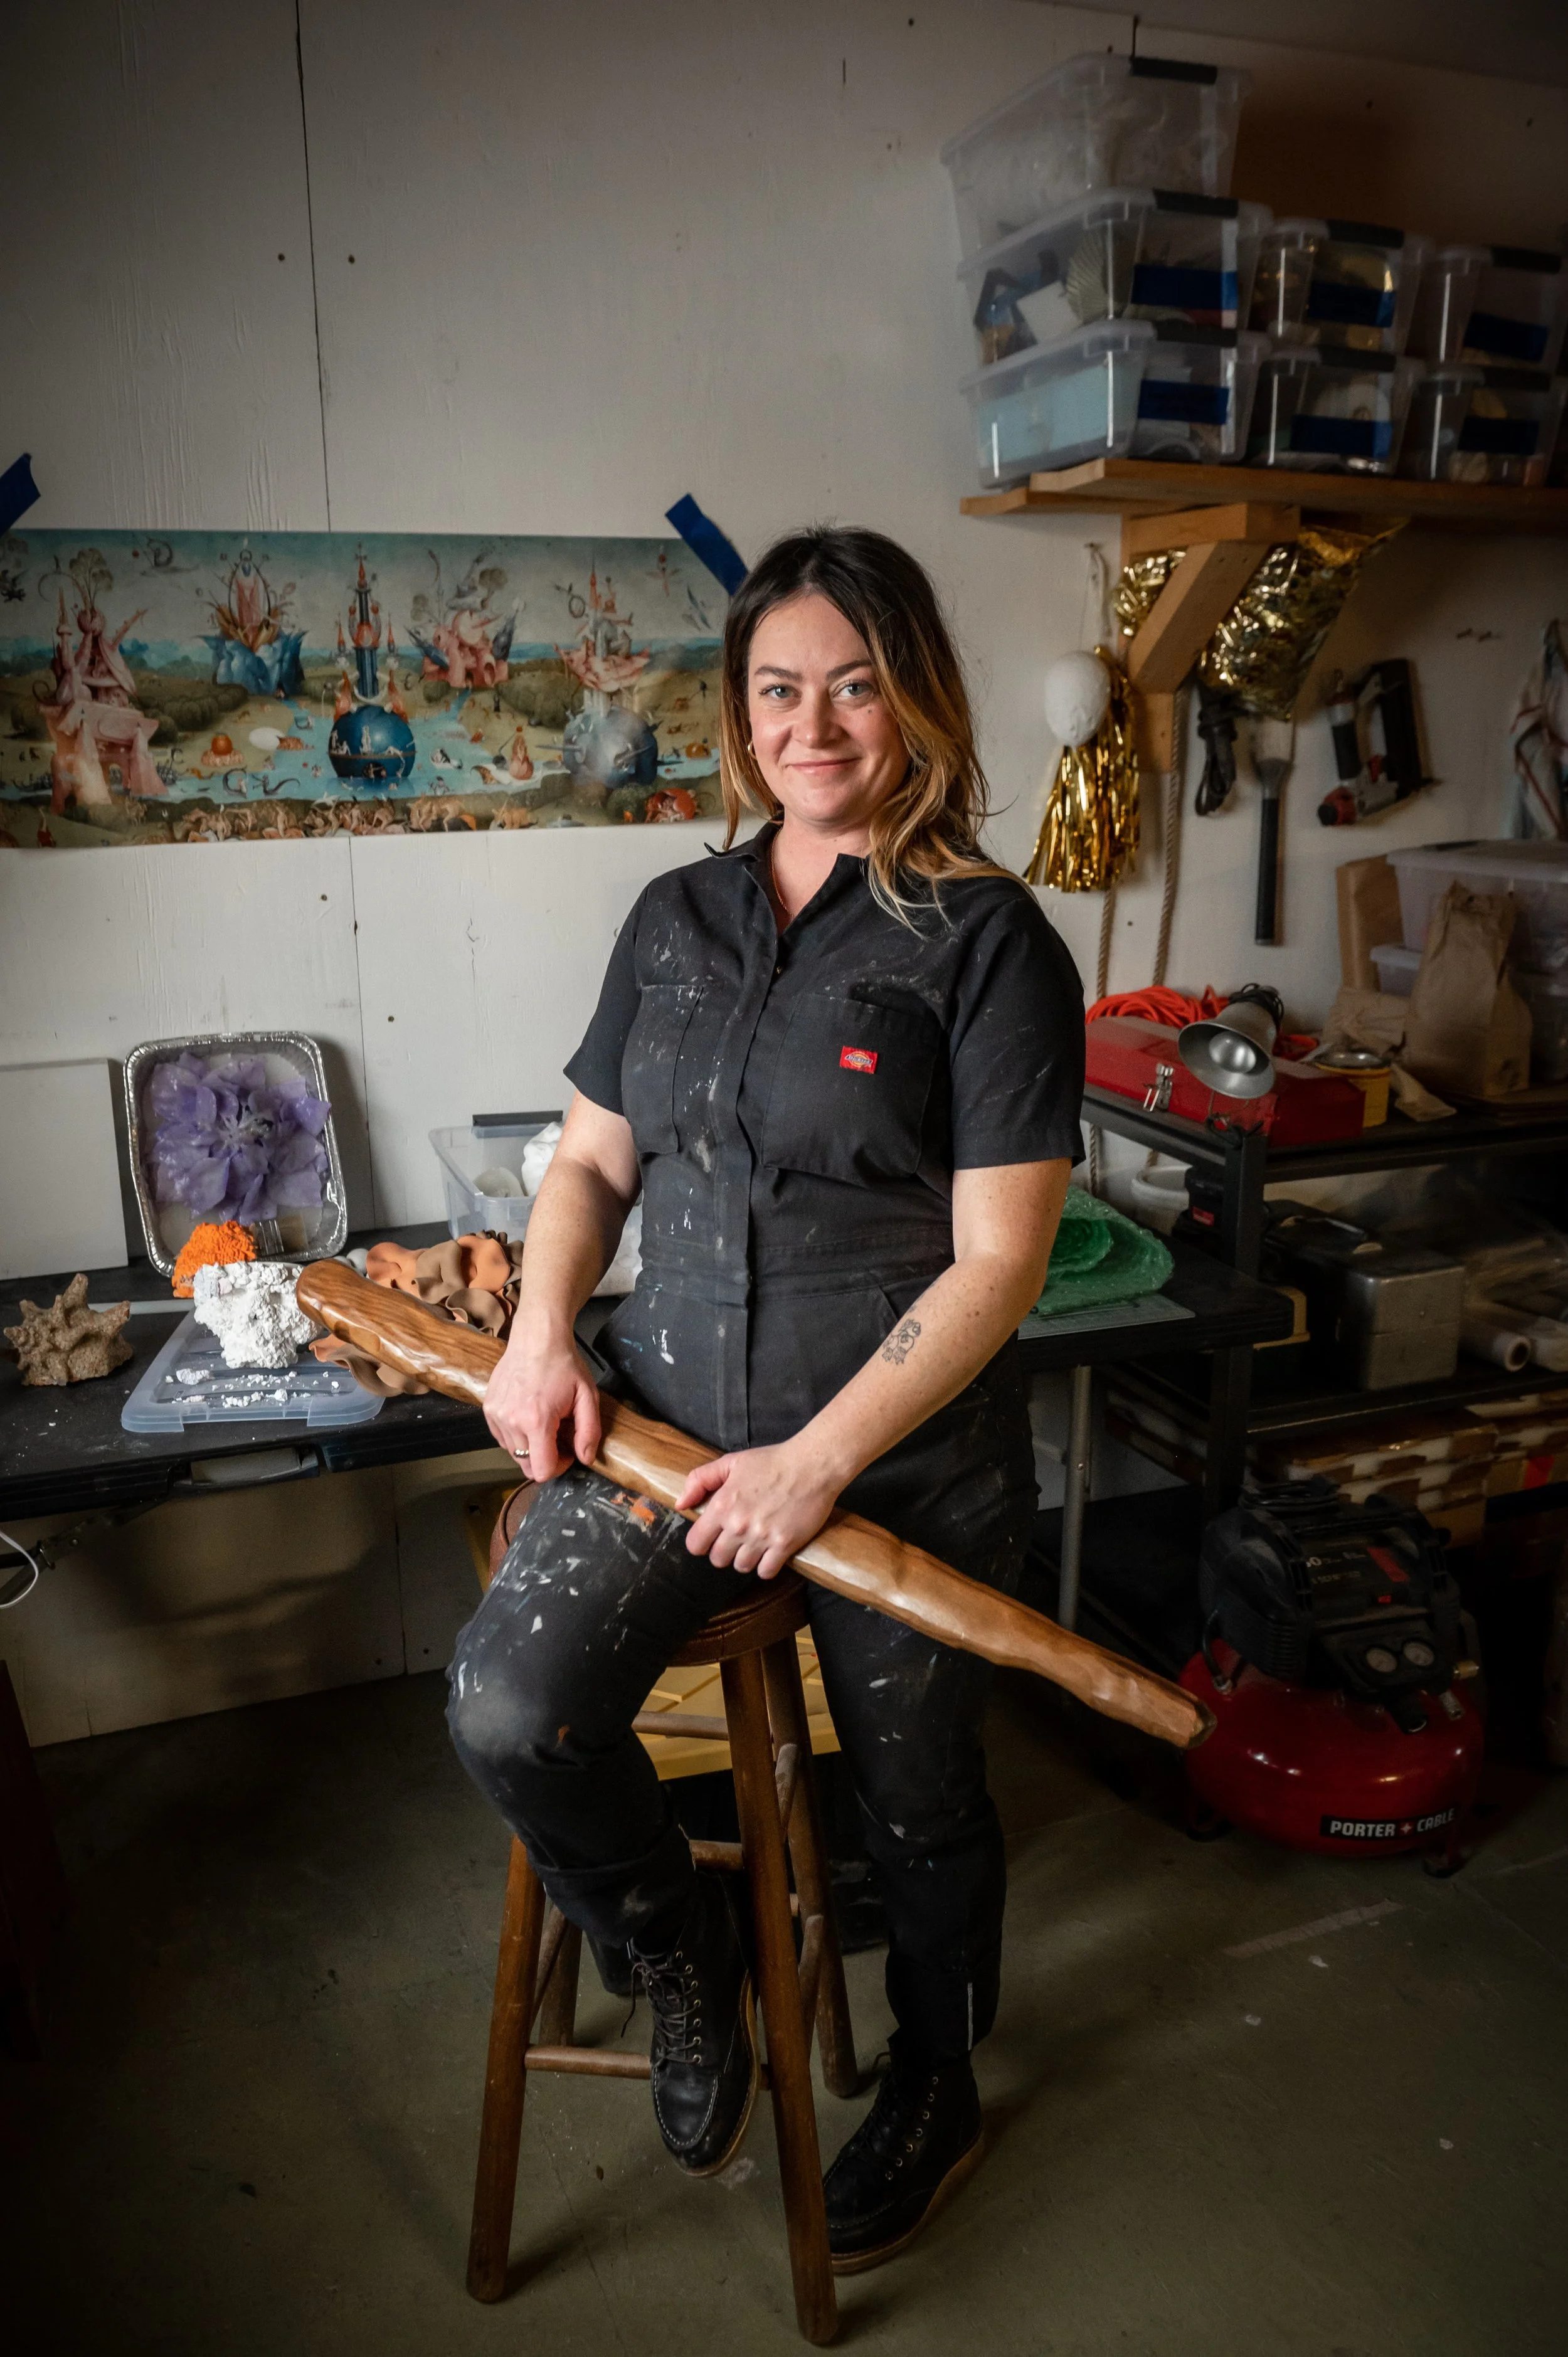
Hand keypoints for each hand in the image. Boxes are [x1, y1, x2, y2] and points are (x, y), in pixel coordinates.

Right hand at [483, 1316, 600, 1481]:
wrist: (536, 1337)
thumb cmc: (563, 1364)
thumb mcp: (588, 1396)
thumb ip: (589, 1432)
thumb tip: (584, 1458)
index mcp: (536, 1421)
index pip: (541, 1471)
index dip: (558, 1467)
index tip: (567, 1451)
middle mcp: (511, 1421)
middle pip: (526, 1465)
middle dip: (545, 1458)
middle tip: (558, 1436)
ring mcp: (496, 1415)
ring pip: (513, 1453)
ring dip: (530, 1447)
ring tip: (544, 1422)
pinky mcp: (488, 1408)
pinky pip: (502, 1438)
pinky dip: (516, 1435)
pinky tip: (528, 1416)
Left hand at [676, 1441, 843, 1579]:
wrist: (812, 1465)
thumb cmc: (771, 1462)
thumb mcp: (731, 1462)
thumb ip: (700, 1480)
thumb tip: (681, 1504)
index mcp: (721, 1506)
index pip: (696, 1544)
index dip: (701, 1542)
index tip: (711, 1536)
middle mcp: (738, 1526)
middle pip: (718, 1560)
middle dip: (724, 1551)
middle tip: (736, 1538)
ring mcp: (762, 1538)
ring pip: (741, 1567)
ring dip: (746, 1558)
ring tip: (754, 1544)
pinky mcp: (784, 1545)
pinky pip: (766, 1572)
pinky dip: (766, 1567)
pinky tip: (770, 1553)